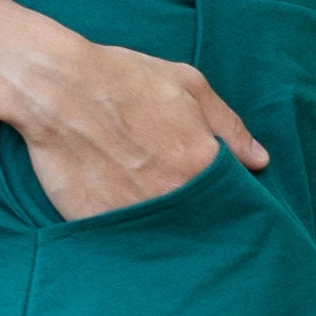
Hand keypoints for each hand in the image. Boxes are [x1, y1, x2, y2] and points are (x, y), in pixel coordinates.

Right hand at [11, 29, 267, 222]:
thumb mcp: (188, 85)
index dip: (224, 194)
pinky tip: (116, 204)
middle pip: (198, 220)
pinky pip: (121, 236)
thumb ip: (229, 126)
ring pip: (161, 233)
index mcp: (201, 163)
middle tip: (171, 188)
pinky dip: (124, 227)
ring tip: (143, 195)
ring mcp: (134, 213)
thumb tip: (260, 161)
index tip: (216, 190)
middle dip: (193, 210)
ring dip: (160, 223)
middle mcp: (172, 195)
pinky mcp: (98, 223)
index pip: (231, 197)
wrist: (56, 87)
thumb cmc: (123, 78)